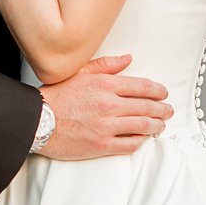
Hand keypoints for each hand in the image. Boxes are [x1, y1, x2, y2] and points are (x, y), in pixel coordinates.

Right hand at [36, 54, 171, 159]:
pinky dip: (141, 140)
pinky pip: (130, 144)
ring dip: (156, 126)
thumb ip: (106, 65)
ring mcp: (106, 126)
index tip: (163, 93)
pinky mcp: (102, 145)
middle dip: (162, 109)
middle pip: (147, 107)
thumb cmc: (56, 97)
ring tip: (160, 125)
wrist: (37, 120)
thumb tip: (128, 59)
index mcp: (105, 84)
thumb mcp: (79, 72)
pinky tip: (144, 138)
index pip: (142, 86)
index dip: (158, 90)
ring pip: (143, 126)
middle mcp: (109, 104)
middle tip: (168, 111)